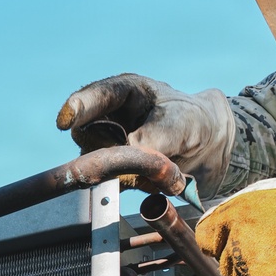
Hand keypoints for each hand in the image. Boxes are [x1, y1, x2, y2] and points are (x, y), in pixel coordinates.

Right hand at [56, 73, 235, 195]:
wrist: (210, 147)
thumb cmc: (193, 122)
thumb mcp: (179, 125)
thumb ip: (152, 139)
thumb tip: (124, 160)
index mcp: (123, 93)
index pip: (94, 96)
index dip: (77, 108)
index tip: (65, 122)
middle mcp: (109, 117)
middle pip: (86, 134)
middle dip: (108, 148)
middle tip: (139, 152)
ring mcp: (108, 144)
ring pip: (95, 161)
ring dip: (125, 168)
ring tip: (161, 162)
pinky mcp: (114, 170)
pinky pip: (110, 181)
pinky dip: (132, 183)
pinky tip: (155, 178)